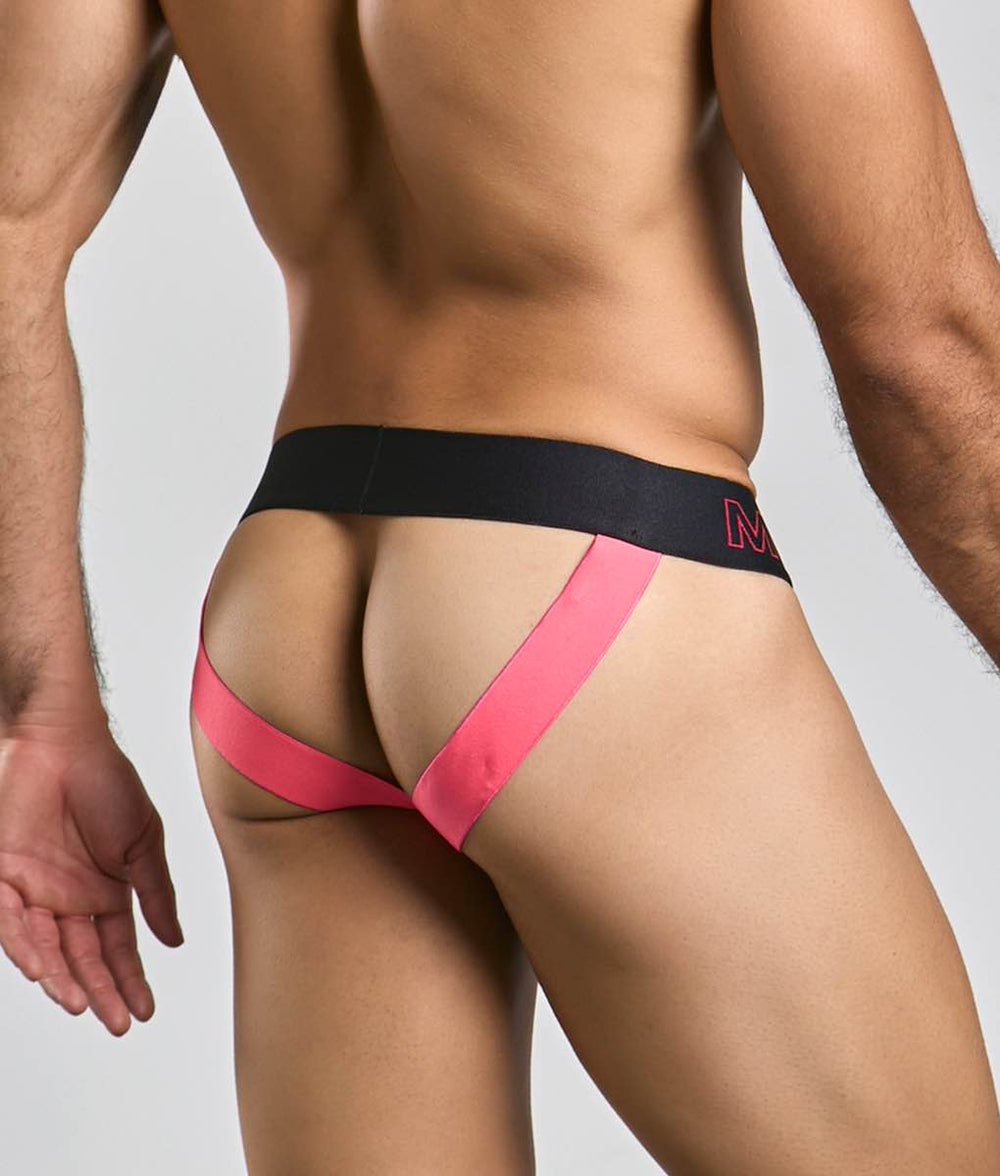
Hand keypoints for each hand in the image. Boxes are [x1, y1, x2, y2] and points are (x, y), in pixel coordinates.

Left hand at [0, 708, 183, 1035]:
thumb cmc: (106, 781)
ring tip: (80, 1004)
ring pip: (44, 949)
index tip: (143, 1011)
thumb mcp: (143, 843)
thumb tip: (175, 941)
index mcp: (104, 891)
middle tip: (116, 1022)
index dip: (130, 979)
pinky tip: (42, 971)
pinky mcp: (1, 875)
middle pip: (81, 958)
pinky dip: (24, 948)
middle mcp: (67, 898)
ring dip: (61, 979)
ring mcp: (33, 890)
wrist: (63, 742)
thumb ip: (155, 893)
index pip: (116, 948)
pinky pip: (8, 922)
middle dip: (99, 992)